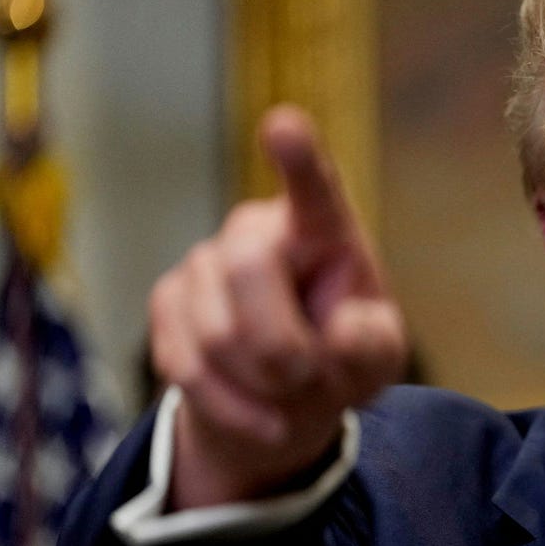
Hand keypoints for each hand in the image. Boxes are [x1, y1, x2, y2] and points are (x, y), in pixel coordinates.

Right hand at [150, 105, 406, 508]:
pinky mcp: (166, 304)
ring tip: (291, 393)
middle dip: (282, 344)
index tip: (285, 126)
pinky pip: (187, 366)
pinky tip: (263, 419)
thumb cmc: (343, 359)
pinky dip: (232, 408)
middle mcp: (256, 231)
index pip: (313, 186)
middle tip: (311, 377)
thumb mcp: (378, 358)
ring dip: (262, 385)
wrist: (289, 399)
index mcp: (321, 229)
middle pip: (247, 269)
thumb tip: (340, 333)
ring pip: (216, 332)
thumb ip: (372, 344)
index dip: (298, 156)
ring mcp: (204, 263)